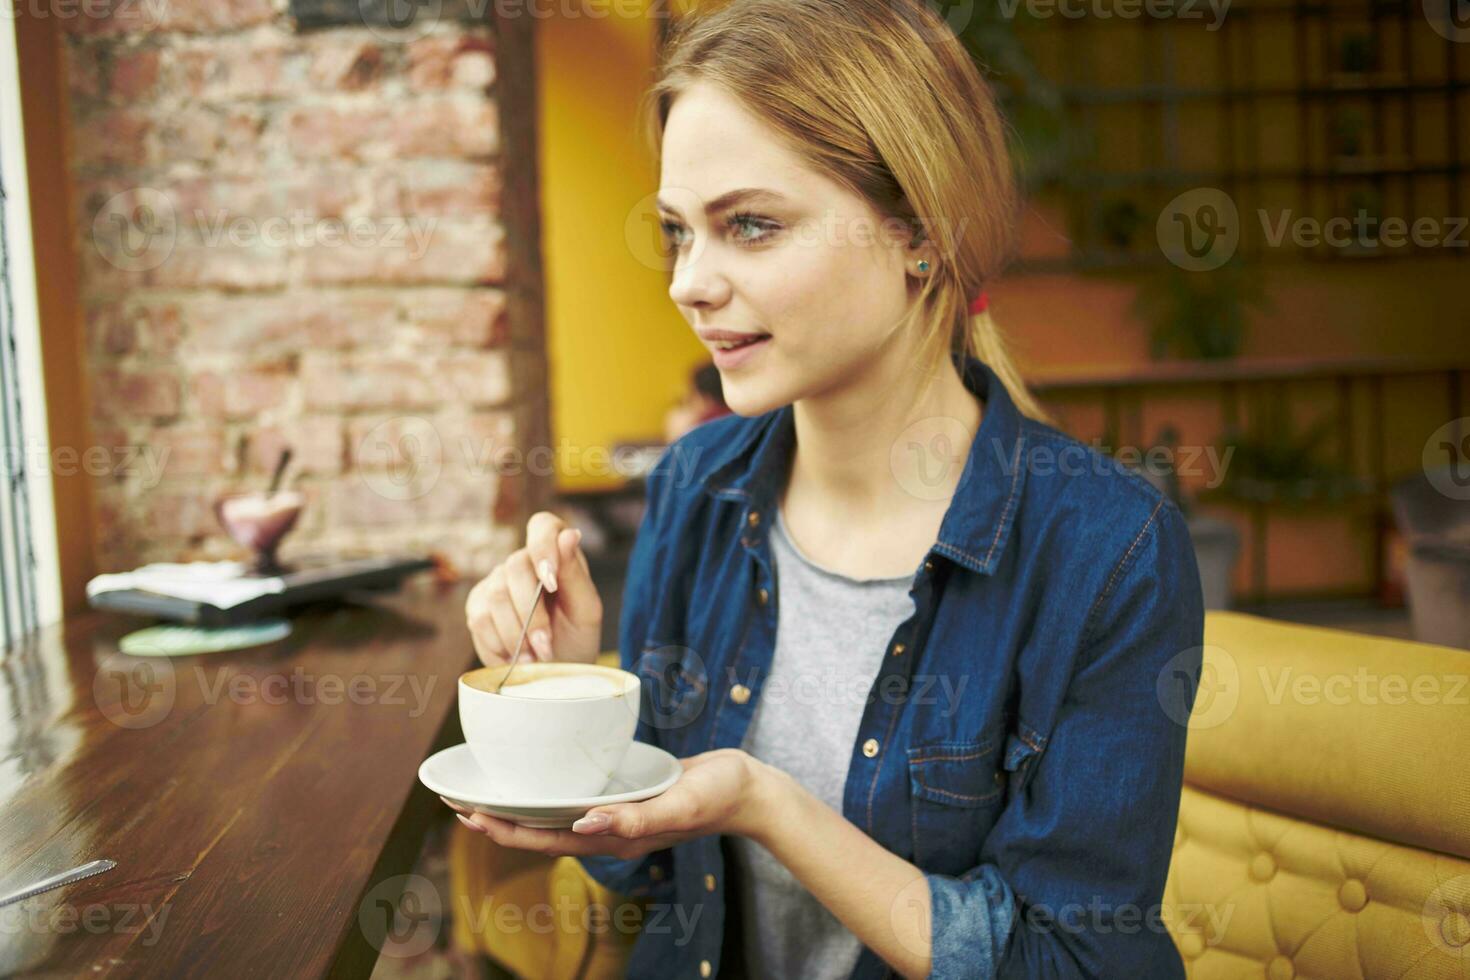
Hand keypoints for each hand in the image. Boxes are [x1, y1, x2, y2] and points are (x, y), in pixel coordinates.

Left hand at [443, 749, 771, 859]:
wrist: (747, 789)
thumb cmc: (716, 797)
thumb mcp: (677, 805)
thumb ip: (633, 817)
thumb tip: (584, 823)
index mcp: (613, 837)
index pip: (543, 839)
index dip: (502, 829)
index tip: (467, 812)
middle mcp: (606, 829)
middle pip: (538, 829)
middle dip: (495, 817)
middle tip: (455, 796)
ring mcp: (614, 813)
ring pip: (552, 813)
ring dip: (516, 803)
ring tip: (484, 787)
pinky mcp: (623, 794)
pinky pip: (575, 795)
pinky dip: (547, 786)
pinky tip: (537, 772)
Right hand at [465, 511, 603, 665]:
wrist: (555, 670)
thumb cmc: (576, 636)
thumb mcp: (585, 610)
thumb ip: (575, 574)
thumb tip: (569, 534)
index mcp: (555, 552)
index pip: (543, 526)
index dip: (543, 548)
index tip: (551, 584)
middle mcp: (521, 562)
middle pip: (515, 569)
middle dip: (531, 615)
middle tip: (545, 646)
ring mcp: (495, 582)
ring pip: (495, 598)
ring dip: (516, 635)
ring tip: (534, 658)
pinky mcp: (477, 607)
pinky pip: (479, 621)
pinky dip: (499, 646)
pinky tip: (515, 658)